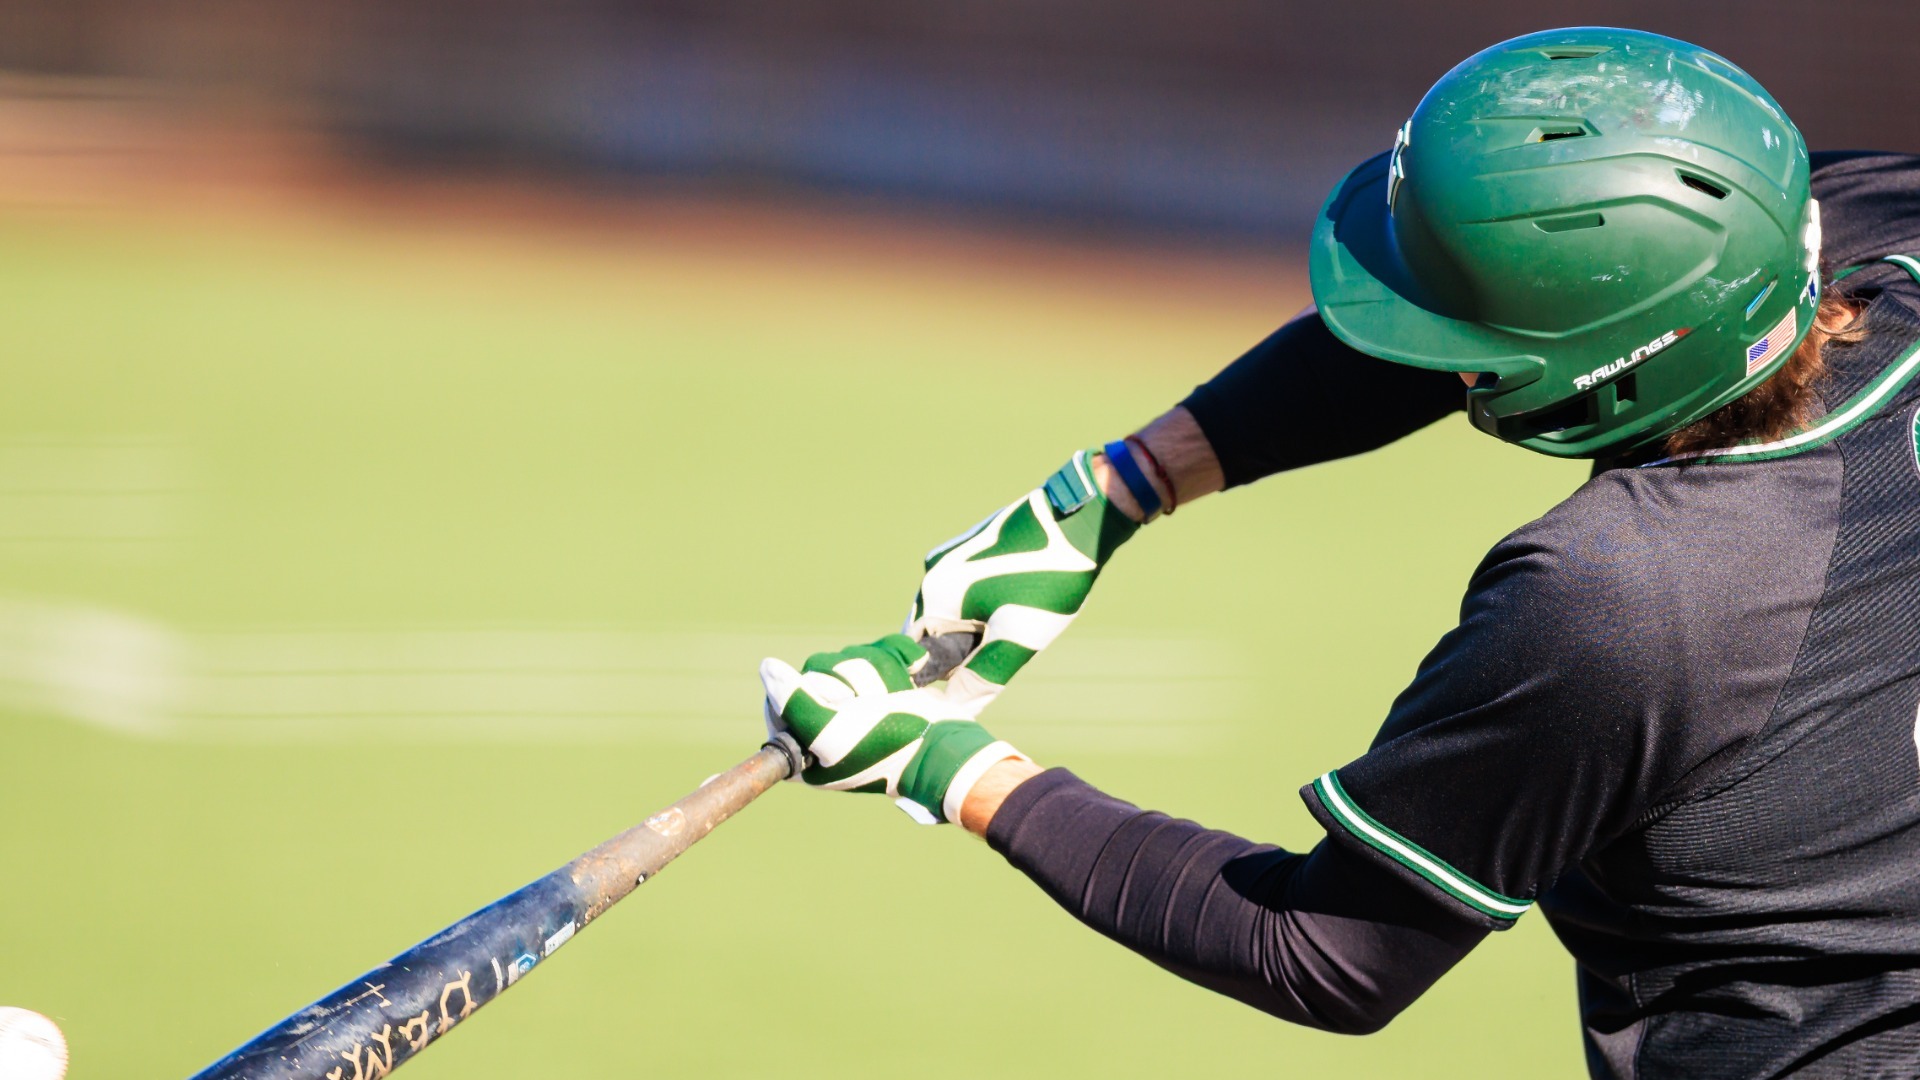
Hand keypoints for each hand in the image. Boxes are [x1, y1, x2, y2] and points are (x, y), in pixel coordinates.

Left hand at [760, 635, 1027, 823]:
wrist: (948, 745)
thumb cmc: (889, 746)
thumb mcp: (832, 734)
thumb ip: (794, 702)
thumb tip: (767, 667)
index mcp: (803, 748)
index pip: (781, 696)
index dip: (808, 692)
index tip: (837, 707)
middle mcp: (824, 726)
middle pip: (816, 670)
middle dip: (852, 680)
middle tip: (872, 707)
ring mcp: (855, 704)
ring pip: (848, 657)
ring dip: (878, 671)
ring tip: (895, 698)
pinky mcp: (882, 685)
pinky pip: (876, 650)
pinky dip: (897, 657)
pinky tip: (911, 675)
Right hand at [907, 449, 1138, 715]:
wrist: (1081, 516)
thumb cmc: (1049, 578)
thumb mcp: (1018, 638)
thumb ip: (982, 678)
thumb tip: (954, 711)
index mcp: (935, 595)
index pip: (914, 654)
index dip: (935, 682)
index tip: (964, 696)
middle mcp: (934, 572)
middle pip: (933, 635)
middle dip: (959, 658)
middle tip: (999, 663)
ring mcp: (953, 556)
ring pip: (952, 614)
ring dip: (974, 635)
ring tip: (1014, 635)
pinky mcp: (974, 548)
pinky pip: (966, 593)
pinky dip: (983, 612)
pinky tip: (1018, 611)